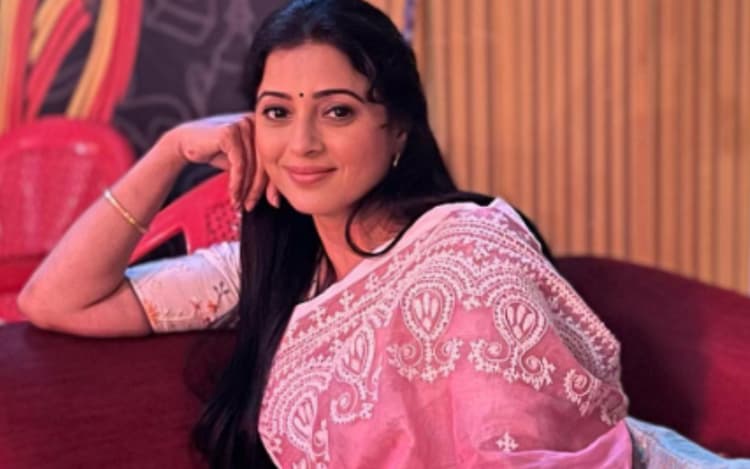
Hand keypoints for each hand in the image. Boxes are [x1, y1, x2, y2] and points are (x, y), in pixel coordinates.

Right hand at [165, 113, 279, 210]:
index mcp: (262, 127)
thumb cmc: (215, 151)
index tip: (272, 201)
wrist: (185, 141)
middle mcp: (255, 122)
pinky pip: (239, 164)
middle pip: (265, 163)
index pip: (274, 159)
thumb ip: (258, 173)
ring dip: (245, 189)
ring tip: (240, 203)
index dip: (273, 183)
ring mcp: (243, 125)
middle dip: (258, 189)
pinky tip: (233, 194)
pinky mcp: (230, 132)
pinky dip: (237, 183)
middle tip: (251, 205)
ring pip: (252, 166)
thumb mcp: (241, 162)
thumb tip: (275, 197)